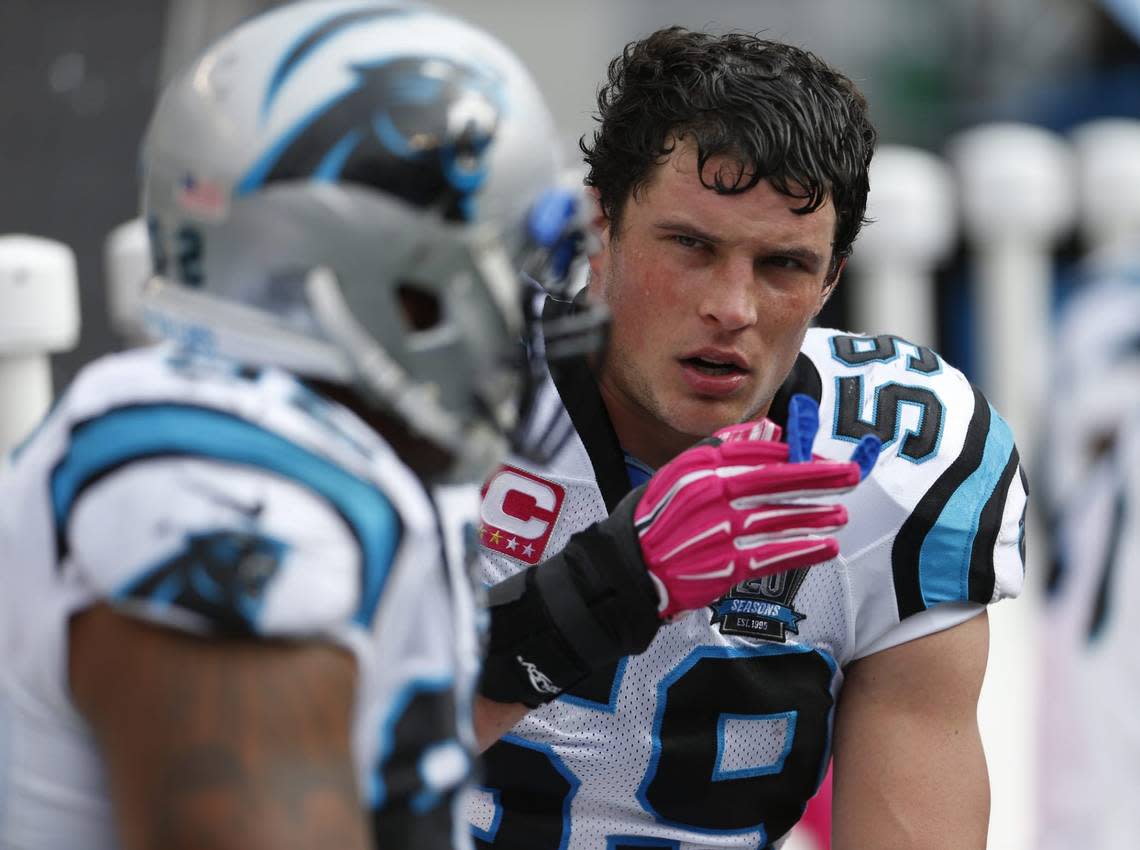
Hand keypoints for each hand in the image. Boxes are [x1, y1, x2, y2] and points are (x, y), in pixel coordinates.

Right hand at [636, 394, 879, 618]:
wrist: (630, 567)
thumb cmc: (658, 518)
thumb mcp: (680, 472)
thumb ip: (722, 447)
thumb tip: (768, 431)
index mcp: (701, 468)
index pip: (756, 453)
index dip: (793, 454)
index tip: (818, 456)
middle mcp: (711, 495)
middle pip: (776, 482)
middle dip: (818, 477)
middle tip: (849, 475)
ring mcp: (719, 531)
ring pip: (779, 519)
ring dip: (815, 516)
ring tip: (839, 514)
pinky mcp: (725, 566)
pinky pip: (773, 555)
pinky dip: (801, 550)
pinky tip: (824, 546)